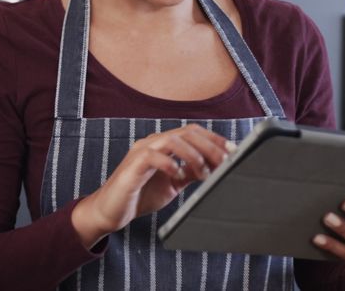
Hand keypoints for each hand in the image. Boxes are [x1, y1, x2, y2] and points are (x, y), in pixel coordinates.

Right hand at [71, 123, 230, 247]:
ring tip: (203, 173)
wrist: (111, 210)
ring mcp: (141, 152)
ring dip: (193, 155)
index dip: (214, 139)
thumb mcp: (173, 184)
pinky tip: (179, 175)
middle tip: (225, 161)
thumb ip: (190, 173)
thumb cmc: (139, 196)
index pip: (192, 132)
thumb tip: (215, 167)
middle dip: (210, 146)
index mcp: (163, 145)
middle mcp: (152, 143)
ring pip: (172, 140)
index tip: (233, 150)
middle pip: (186, 133)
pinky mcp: (132, 165)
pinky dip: (170, 164)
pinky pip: (153, 156)